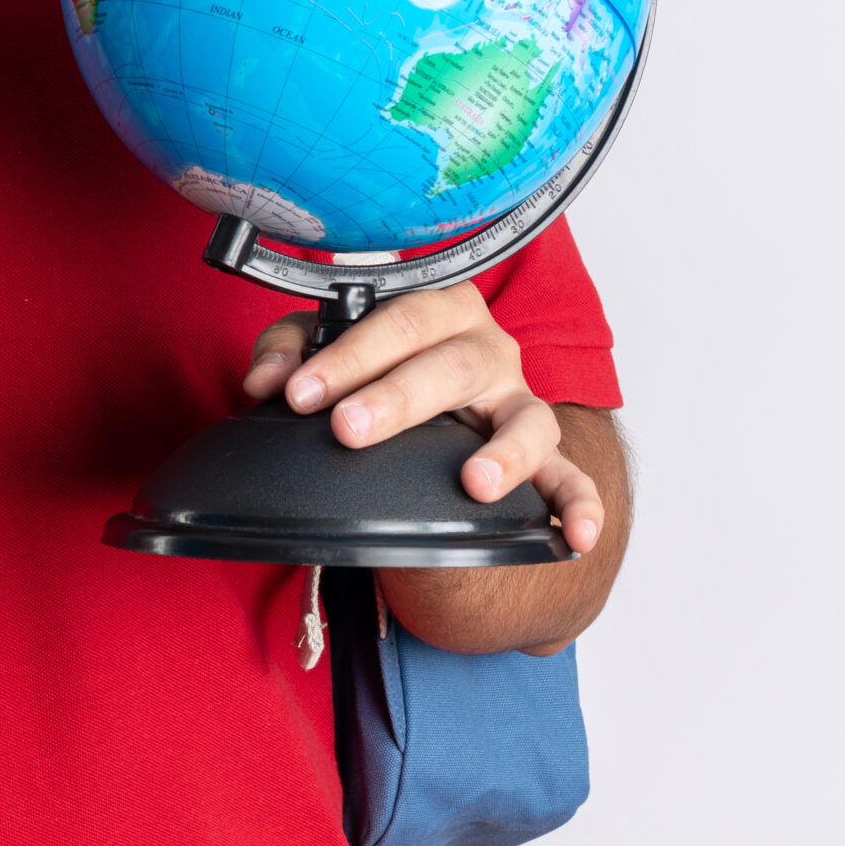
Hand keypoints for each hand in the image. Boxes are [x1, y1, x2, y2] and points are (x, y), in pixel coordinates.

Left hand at [240, 284, 606, 553]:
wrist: (431, 406)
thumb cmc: (381, 364)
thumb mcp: (331, 349)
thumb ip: (290, 351)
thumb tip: (264, 380)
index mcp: (437, 308)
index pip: (395, 320)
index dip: (345, 357)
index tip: (299, 394)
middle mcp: (488, 347)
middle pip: (449, 366)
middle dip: (397, 399)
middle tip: (350, 429)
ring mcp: (520, 400)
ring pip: (527, 417)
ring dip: (504, 451)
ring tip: (476, 482)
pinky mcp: (544, 452)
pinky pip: (573, 478)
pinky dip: (580, 505)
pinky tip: (575, 537)